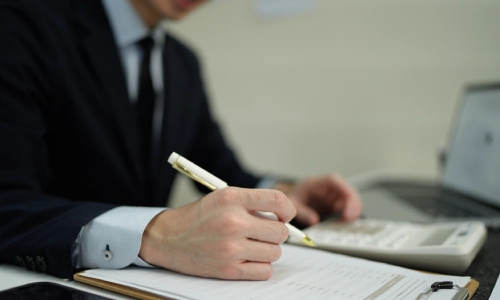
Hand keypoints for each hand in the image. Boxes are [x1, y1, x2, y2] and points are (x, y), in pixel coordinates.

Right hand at [139, 187, 295, 279]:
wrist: (166, 238)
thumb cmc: (197, 217)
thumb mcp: (222, 197)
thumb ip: (252, 203)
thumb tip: (285, 218)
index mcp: (232, 198)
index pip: (278, 200)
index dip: (288, 210)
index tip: (285, 216)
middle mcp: (233, 221)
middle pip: (280, 232)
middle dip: (275, 233)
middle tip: (262, 234)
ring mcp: (231, 247)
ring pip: (275, 253)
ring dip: (267, 251)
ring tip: (250, 246)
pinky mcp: (228, 269)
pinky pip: (264, 271)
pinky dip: (260, 267)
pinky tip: (247, 260)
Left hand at [281, 174, 361, 225]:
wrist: (291, 202)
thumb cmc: (295, 198)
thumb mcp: (294, 204)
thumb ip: (303, 212)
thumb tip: (314, 221)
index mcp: (319, 182)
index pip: (334, 180)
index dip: (344, 188)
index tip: (349, 198)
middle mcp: (330, 188)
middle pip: (347, 190)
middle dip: (352, 203)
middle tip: (350, 217)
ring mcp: (335, 197)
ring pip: (351, 201)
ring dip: (352, 212)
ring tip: (345, 223)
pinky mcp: (337, 206)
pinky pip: (347, 210)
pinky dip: (347, 218)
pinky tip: (342, 225)